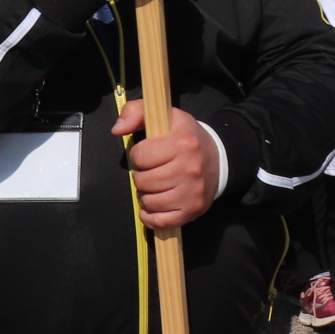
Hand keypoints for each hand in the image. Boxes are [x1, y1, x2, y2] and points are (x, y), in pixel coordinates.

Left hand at [111, 103, 217, 230]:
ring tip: (154, 185)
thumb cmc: (185, 136)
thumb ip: (136, 112)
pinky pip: (160, 221)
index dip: (138, 155)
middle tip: (150, 170)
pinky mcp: (193, 210)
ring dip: (145, 195)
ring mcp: (192, 192)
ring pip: (149, 202)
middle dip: (140, 175)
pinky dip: (150, 216)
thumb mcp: (164, 115)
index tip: (147, 153)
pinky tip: (153, 205)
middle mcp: (190, 168)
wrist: (217, 158)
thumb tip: (117, 130)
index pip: (140, 155)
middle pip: (142, 180)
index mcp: (182, 142)